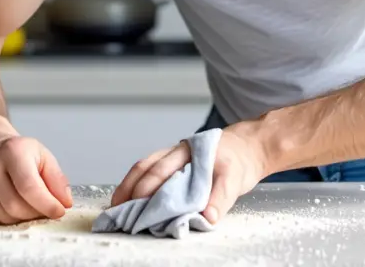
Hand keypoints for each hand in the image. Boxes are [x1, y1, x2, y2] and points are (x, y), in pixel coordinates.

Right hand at [0, 119, 72, 224]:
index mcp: (12, 151)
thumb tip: (64, 202)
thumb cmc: (16, 151)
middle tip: (45, 210)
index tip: (59, 211)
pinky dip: (5, 220)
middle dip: (35, 214)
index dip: (47, 204)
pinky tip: (11, 208)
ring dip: (22, 219)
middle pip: (15, 205)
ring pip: (3, 216)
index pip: (29, 187)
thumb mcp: (42, 155)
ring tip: (29, 207)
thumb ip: (57, 179)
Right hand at [110, 124, 270, 224]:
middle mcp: (178, 151)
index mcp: (191, 151)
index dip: (149, 190)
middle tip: (118, 211)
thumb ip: (221, 198)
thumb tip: (206, 218)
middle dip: (130, 189)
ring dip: (128, 186)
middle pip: (147, 167)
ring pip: (144, 166)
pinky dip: (137, 183)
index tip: (140, 209)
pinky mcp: (173, 162)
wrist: (248, 147)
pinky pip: (149, 169)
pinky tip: (130, 197)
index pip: (164, 171)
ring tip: (116, 206)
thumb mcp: (236, 180)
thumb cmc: (239, 161)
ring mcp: (173, 154)